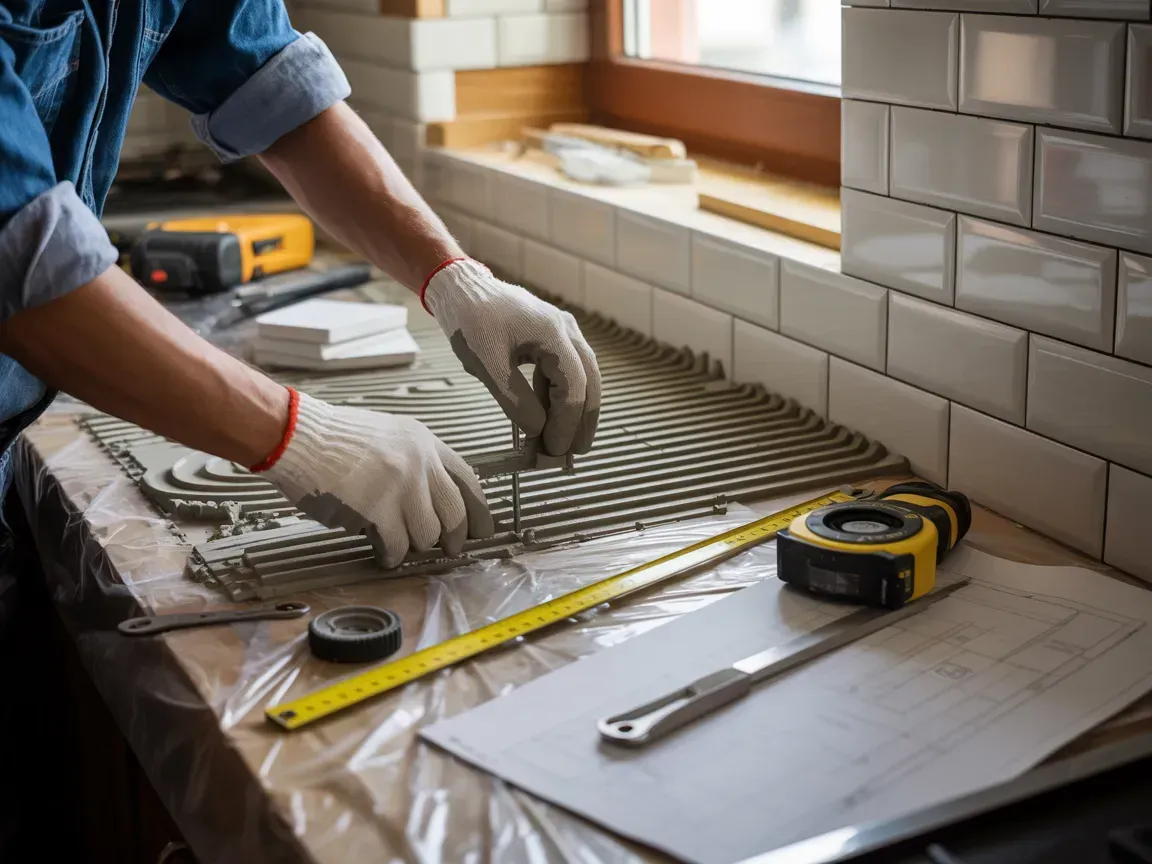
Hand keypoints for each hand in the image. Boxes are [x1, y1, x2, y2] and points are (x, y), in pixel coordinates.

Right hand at [261, 391, 494, 566]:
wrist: (299, 437)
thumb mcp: (389, 438)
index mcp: (425, 442)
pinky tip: (382, 551)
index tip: (483, 529)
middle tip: (448, 549)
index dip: (479, 510)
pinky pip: (398, 546)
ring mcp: (401, 486)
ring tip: (398, 542)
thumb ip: (417, 463)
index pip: (468, 480)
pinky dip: (392, 555)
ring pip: (427, 534)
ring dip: (414, 545)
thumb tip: (434, 504)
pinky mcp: (379, 510)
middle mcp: (420, 463)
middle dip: (454, 538)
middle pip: (455, 513)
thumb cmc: (335, 440)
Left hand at [423, 259, 600, 455]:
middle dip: (583, 420)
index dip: (567, 422)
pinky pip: (564, 372)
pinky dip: (559, 397)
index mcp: (554, 333)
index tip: (555, 449)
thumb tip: (538, 431)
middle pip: (588, 382)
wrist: (459, 288)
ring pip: (580, 378)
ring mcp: (562, 333)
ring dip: (573, 410)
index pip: (574, 386)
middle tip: (574, 452)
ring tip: (565, 441)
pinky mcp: (551, 339)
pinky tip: (550, 417)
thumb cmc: (469, 319)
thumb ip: (515, 399)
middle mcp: (566, 331)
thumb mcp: (487, 364)